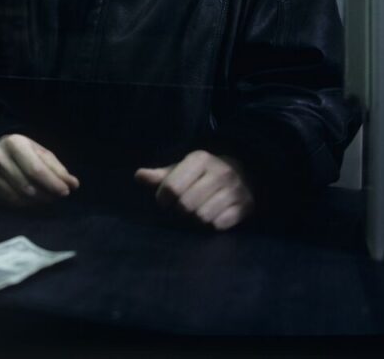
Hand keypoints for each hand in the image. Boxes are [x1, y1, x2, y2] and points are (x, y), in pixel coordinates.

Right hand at [0, 134, 79, 207]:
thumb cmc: (24, 152)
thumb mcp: (42, 153)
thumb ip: (58, 169)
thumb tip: (73, 184)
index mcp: (14, 143)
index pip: (36, 170)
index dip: (53, 183)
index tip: (66, 191)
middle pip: (27, 187)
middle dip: (46, 195)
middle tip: (56, 196)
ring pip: (17, 198)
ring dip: (36, 202)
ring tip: (44, 197)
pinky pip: (6, 202)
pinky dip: (22, 205)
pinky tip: (29, 199)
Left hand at [134, 150, 254, 230]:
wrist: (242, 173)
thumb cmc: (201, 174)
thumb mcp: (179, 170)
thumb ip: (159, 175)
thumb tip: (138, 176)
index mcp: (200, 159)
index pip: (172, 187)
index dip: (163, 198)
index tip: (164, 200)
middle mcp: (220, 172)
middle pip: (186, 205)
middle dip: (180, 209)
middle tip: (183, 205)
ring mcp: (235, 189)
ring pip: (203, 216)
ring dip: (196, 218)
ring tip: (198, 209)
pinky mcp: (245, 206)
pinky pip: (219, 225)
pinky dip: (213, 223)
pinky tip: (213, 214)